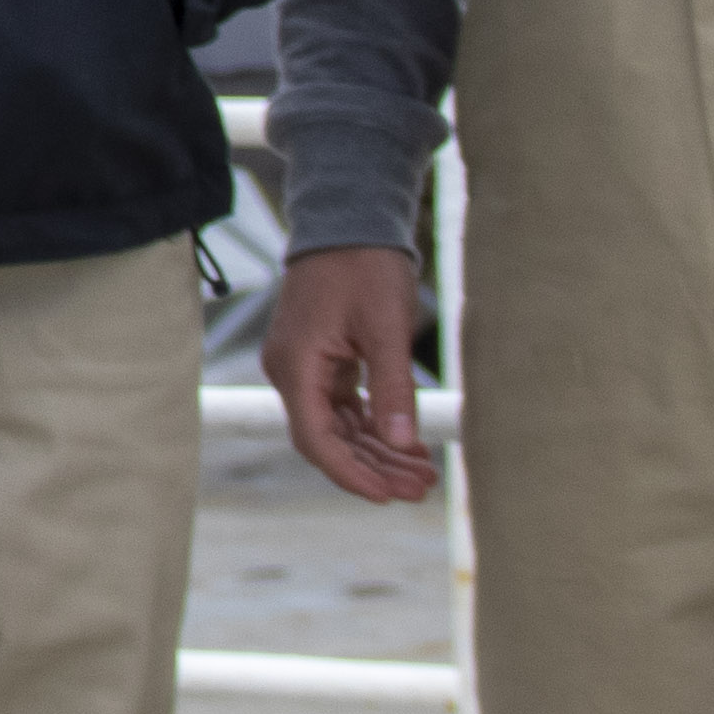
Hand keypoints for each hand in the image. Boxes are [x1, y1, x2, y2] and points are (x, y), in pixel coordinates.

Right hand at [262, 245, 436, 502]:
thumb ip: (392, 390)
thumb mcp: (387, 328)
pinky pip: (343, 405)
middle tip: (422, 487)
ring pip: (338, 426)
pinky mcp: (320, 358)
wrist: (350, 218)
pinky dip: (373, 425)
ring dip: (378, 450)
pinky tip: (407, 442)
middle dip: (374, 467)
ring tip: (423, 471)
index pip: (317, 440)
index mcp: (296, 365)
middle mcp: (291, 370)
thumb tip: (402, 445)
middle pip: (328, 439)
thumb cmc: (366, 265)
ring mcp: (303, 365)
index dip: (352, 474)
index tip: (389, 496)